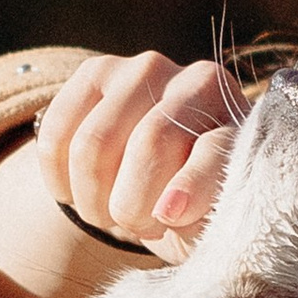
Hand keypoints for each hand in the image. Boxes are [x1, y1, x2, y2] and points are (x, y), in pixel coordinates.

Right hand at [33, 50, 239, 256]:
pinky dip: (59, 178)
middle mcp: (199, 83)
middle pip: (148, 145)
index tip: (169, 217)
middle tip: (137, 227)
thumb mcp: (211, 227)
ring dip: (93, 199)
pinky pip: (58, 133)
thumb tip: (170, 210)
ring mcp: (146, 70)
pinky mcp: (97, 71)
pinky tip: (76, 193)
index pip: (212, 151)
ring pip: (95, 143)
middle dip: (131, 206)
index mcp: (239, 126)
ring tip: (110, 214)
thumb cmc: (196, 210)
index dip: (188, 186)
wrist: (164, 177)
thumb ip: (204, 221)